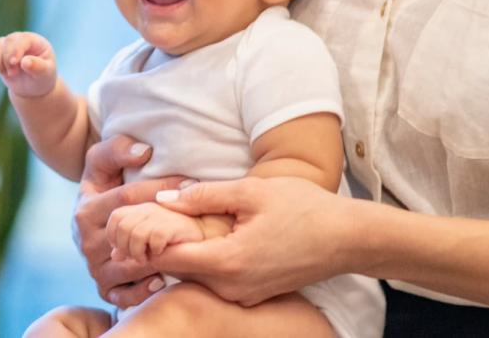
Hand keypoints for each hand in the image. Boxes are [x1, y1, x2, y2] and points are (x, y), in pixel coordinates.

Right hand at [0, 32, 56, 97]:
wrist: (33, 87)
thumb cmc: (42, 78)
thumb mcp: (45, 74)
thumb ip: (38, 67)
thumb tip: (25, 62)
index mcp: (36, 42)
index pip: (23, 39)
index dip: (16, 49)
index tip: (13, 63)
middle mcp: (21, 39)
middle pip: (8, 40)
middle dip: (7, 58)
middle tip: (13, 74)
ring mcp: (9, 45)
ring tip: (7, 73)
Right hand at [73, 135, 185, 307]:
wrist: (92, 217)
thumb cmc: (105, 185)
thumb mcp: (103, 160)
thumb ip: (118, 148)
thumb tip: (144, 152)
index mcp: (86, 209)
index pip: (127, 198)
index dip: (160, 189)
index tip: (190, 184)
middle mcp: (86, 242)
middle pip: (129, 237)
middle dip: (163, 229)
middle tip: (197, 223)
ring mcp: (95, 268)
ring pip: (128, 268)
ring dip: (158, 261)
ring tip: (187, 251)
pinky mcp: (105, 289)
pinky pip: (124, 297)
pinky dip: (143, 291)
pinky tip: (164, 279)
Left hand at [107, 202, 203, 264]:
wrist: (208, 237)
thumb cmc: (176, 242)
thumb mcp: (149, 244)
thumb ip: (130, 246)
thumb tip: (114, 256)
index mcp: (141, 209)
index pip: (115, 217)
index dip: (114, 236)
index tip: (124, 251)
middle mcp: (149, 208)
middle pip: (122, 226)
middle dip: (125, 247)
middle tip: (138, 257)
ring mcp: (161, 214)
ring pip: (134, 233)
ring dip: (138, 252)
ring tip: (147, 259)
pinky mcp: (173, 224)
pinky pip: (154, 238)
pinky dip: (154, 251)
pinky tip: (160, 254)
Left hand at [150, 176, 358, 306]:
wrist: (349, 238)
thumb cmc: (305, 209)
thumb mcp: (251, 192)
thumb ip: (203, 195)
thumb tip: (163, 198)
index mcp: (228, 263)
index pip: (168, 258)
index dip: (148, 239)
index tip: (139, 219)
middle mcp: (232, 288)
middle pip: (179, 269)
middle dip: (162, 244)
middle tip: (154, 216)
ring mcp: (244, 295)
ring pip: (197, 275)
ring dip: (185, 251)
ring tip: (179, 221)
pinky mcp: (254, 294)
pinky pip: (217, 279)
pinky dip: (206, 259)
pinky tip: (210, 235)